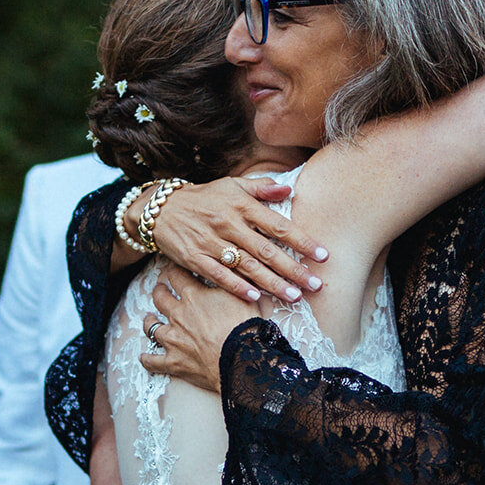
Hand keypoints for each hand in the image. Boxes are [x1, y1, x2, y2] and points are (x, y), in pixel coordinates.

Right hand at [122, 177, 328, 301]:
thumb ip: (261, 188)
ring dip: (272, 283)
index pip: (278, 226)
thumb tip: (289, 188)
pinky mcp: (196, 258)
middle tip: (315, 284)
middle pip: (267, 250)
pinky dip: (238, 287)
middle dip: (293, 269)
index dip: (302, 241)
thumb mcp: (233, 186)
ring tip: (294, 296)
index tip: (323, 255)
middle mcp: (229, 224)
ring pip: (247, 266)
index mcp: (242, 206)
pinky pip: (220, 275)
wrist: (162, 209)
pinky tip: (256, 298)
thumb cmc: (205, 199)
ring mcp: (212, 242)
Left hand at [140, 275, 258, 393]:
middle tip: (160, 289)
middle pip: (160, 298)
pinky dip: (147, 359)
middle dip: (159, 291)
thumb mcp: (242, 295)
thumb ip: (232, 281)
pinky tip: (144, 357)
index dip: (174, 269)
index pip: (177, 275)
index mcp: (194, 296)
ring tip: (149, 319)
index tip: (175, 267)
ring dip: (149, 321)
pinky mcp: (174, 362)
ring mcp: (173, 339)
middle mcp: (178, 315)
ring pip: (152, 327)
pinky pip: (154, 361)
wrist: (243, 359)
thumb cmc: (246, 326)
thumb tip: (233, 269)